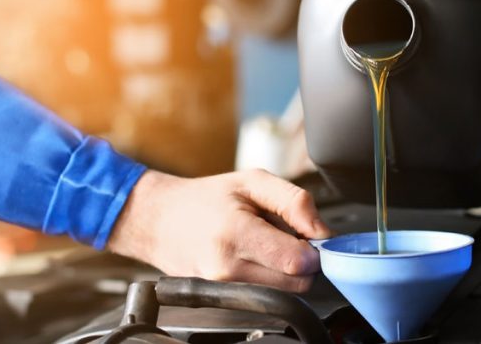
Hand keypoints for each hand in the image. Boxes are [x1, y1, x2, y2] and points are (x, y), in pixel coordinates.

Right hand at [107, 169, 331, 292]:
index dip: (313, 248)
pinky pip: (263, 295)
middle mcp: (227, 268)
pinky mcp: (219, 299)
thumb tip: (322, 231)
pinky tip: (253, 259)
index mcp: (236, 233)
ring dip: (285, 271)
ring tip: (266, 246)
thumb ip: (294, 201)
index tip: (307, 235)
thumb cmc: (205, 199)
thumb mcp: (252, 181)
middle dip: (302, 261)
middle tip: (287, 237)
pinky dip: (268, 279)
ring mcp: (221, 288)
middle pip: (297, 283)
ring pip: (283, 292)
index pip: (298, 261)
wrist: (158, 220)